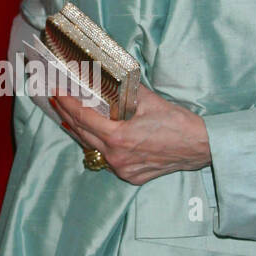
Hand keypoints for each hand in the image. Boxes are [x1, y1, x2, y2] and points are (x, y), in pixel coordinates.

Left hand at [53, 84, 211, 183]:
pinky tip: (95, 135)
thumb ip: (124, 91)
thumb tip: (107, 78)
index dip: (67, 104)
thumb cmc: (177, 122)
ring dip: (80, 131)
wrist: (199, 146)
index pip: (83, 118)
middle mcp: (116, 157)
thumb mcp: (149, 100)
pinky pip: (107, 159)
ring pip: (92, 148)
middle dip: (67, 116)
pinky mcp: (130, 176)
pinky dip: (98, 145)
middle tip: (57, 101)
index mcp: (118, 137)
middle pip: (82, 134)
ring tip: (69, 117)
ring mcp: (122, 169)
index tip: (56, 93)